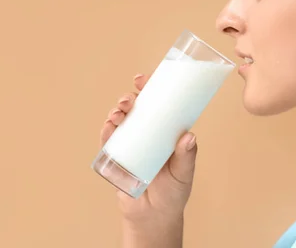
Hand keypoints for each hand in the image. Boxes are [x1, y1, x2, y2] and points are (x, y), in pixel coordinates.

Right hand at [100, 73, 198, 223]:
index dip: (148, 89)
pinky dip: (106, 131)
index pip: (156, 104)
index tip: (142, 79)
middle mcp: (145, 134)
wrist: (154, 217)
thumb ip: (186, 157)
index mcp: (163, 132)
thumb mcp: (183, 173)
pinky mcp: (116, 158)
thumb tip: (189, 137)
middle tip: (129, 99)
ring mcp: (129, 144)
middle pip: (134, 109)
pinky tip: (108, 127)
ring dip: (116, 112)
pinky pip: (108, 141)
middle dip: (128, 98)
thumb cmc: (173, 193)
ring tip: (119, 113)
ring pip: (119, 121)